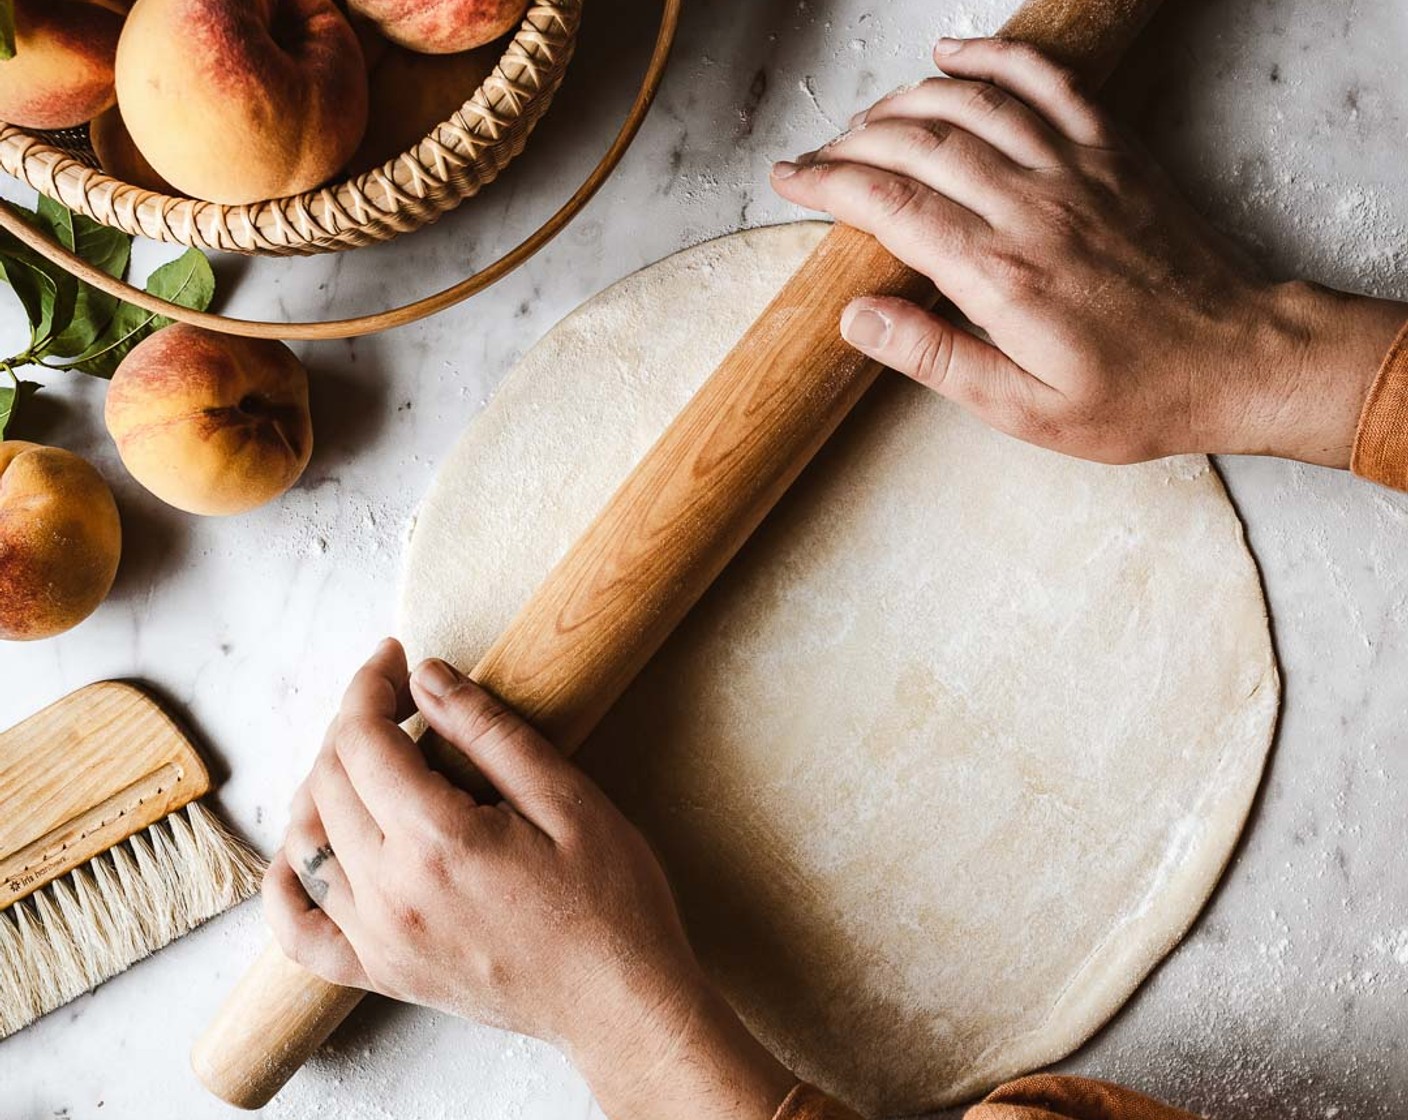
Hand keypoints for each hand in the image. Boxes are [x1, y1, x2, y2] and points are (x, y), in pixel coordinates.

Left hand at [264, 639, 792, 1119]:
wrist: (621, 1002)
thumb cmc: (611, 901)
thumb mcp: (568, 799)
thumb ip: (489, 732)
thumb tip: (427, 677)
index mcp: (439, 844)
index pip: (365, 741)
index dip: (370, 685)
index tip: (394, 657)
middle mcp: (391, 895)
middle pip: (328, 782)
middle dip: (352, 722)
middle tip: (396, 697)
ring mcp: (379, 941)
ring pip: (306, 843)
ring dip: (322, 784)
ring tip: (367, 756)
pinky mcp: (382, 973)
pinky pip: (299, 931)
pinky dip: (287, 883)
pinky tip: (307, 849)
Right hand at [771, 36, 1405, 467]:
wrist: (1238, 358)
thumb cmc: (1135, 395)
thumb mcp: (1024, 409)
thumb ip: (936, 359)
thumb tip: (857, 317)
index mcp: (1002, 275)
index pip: (890, 206)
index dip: (829, 184)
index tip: (789, 179)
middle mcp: (1033, 207)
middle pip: (917, 144)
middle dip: (851, 143)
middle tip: (814, 158)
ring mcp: (1075, 169)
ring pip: (970, 105)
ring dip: (905, 101)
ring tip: (865, 121)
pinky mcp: (1111, 150)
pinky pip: (1045, 79)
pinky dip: (993, 58)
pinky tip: (953, 55)